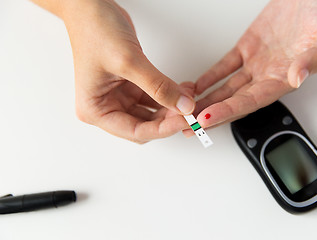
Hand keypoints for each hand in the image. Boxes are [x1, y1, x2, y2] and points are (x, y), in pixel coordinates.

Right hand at [60, 0, 194, 142]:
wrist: (90, 6)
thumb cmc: (95, 30)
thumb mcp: (129, 61)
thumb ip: (159, 87)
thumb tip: (184, 106)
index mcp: (95, 110)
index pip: (135, 131)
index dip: (163, 129)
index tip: (185, 121)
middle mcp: (105, 107)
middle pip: (144, 125)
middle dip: (168, 119)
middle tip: (190, 111)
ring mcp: (118, 96)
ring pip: (151, 113)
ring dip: (171, 108)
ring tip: (190, 98)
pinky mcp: (130, 86)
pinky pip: (153, 98)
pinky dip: (169, 95)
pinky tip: (183, 90)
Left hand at [193, 0, 316, 129]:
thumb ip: (314, 59)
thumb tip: (298, 77)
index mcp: (285, 78)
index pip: (251, 102)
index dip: (227, 112)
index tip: (207, 120)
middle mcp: (268, 75)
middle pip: (234, 101)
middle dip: (210, 115)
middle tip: (188, 125)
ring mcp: (256, 62)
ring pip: (226, 87)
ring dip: (207, 100)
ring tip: (187, 111)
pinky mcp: (248, 47)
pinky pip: (225, 66)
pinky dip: (210, 77)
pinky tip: (197, 87)